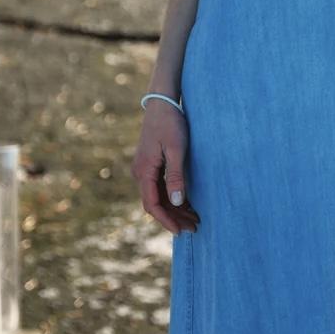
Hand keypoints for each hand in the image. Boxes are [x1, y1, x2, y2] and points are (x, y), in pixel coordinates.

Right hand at [131, 100, 199, 234]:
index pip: (153, 205)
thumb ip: (175, 176)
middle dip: (173, 218)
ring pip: (158, 197)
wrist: (162, 102)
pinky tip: (186, 204)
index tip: (181, 231)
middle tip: (194, 228)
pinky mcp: (151, 164)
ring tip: (193, 219)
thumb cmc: (171, 123)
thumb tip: (176, 202)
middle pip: (155, 203)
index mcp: (144, 171)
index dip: (167, 220)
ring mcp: (144, 169)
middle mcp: (140, 172)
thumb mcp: (176, 149)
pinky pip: (159, 187)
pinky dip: (172, 197)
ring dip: (174, 209)